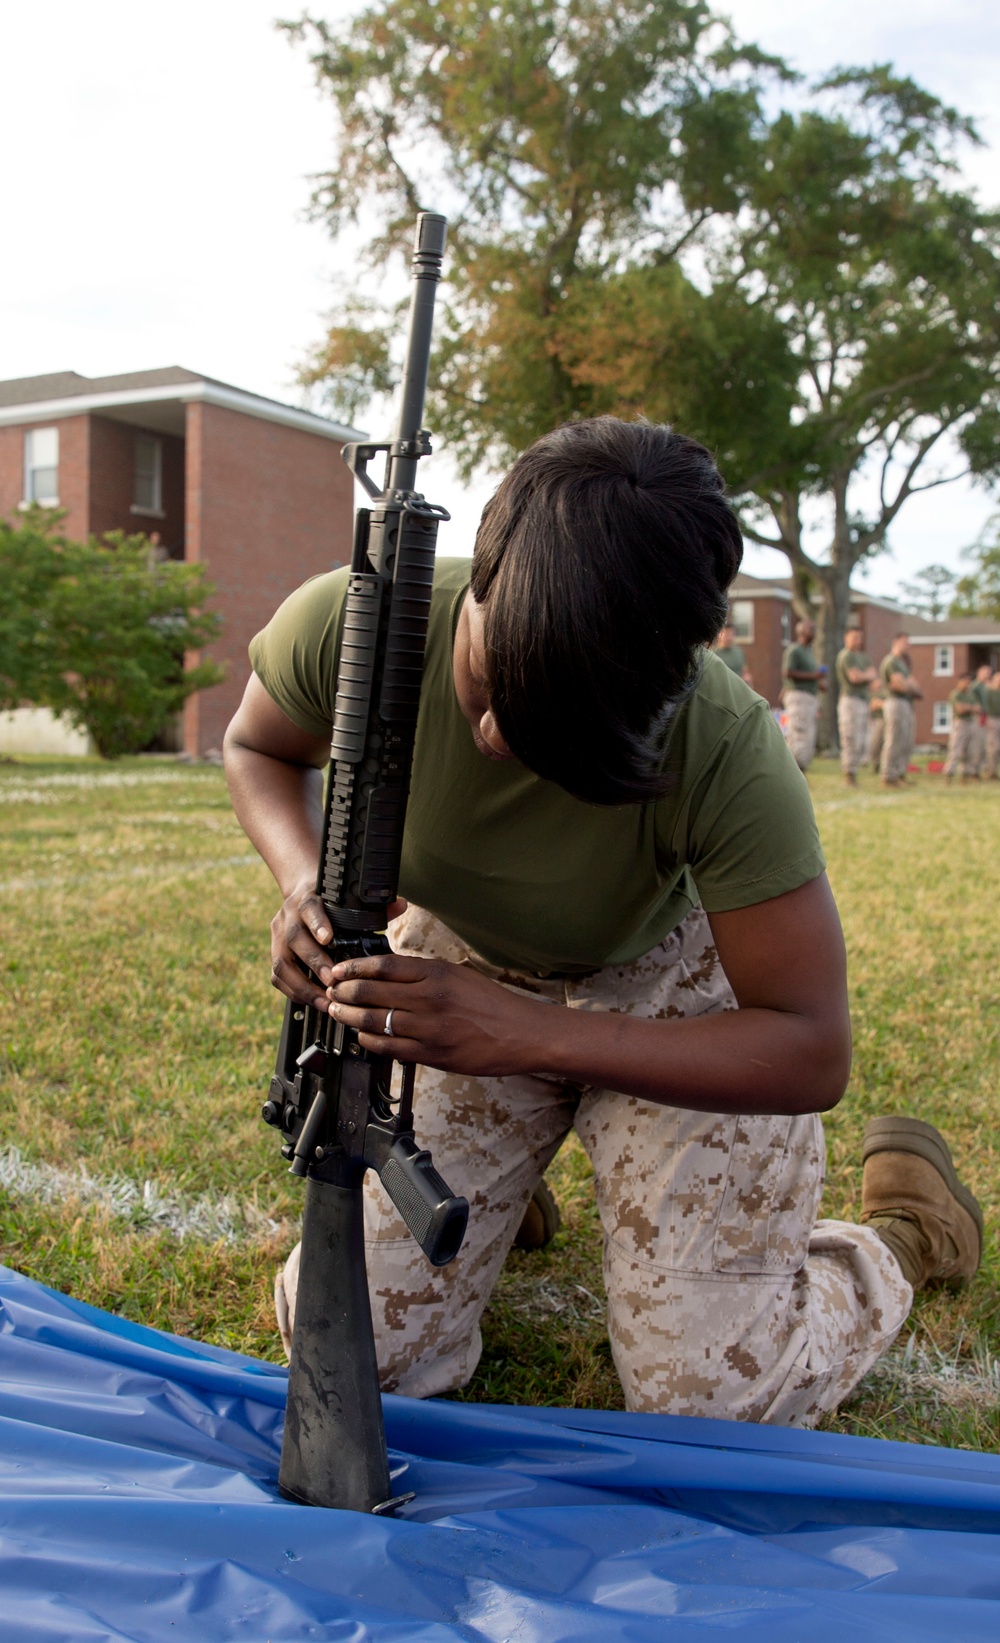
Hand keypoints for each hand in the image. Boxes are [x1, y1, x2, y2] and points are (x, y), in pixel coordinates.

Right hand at [269, 887, 405, 1009]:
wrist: (303, 892)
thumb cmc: (330, 900)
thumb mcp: (349, 898)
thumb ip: (375, 905)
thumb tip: (400, 906)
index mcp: (308, 899)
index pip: (309, 908)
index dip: (317, 923)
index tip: (329, 939)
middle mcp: (289, 916)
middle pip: (294, 938)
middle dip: (313, 961)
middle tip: (332, 981)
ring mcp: (278, 935)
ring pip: (281, 962)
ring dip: (302, 985)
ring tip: (324, 1000)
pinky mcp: (274, 952)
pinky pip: (277, 976)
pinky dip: (294, 992)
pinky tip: (313, 1002)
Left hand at [326, 953, 549, 1075]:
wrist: (521, 1034)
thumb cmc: (493, 1004)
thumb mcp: (458, 975)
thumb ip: (424, 974)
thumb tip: (387, 972)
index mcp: (437, 974)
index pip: (384, 965)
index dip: (354, 967)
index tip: (339, 969)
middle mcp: (430, 999)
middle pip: (372, 992)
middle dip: (343, 992)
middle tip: (330, 991)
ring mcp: (429, 1029)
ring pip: (374, 1021)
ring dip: (349, 1016)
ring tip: (337, 1012)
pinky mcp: (432, 1055)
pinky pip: (389, 1047)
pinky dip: (369, 1040)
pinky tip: (361, 1035)